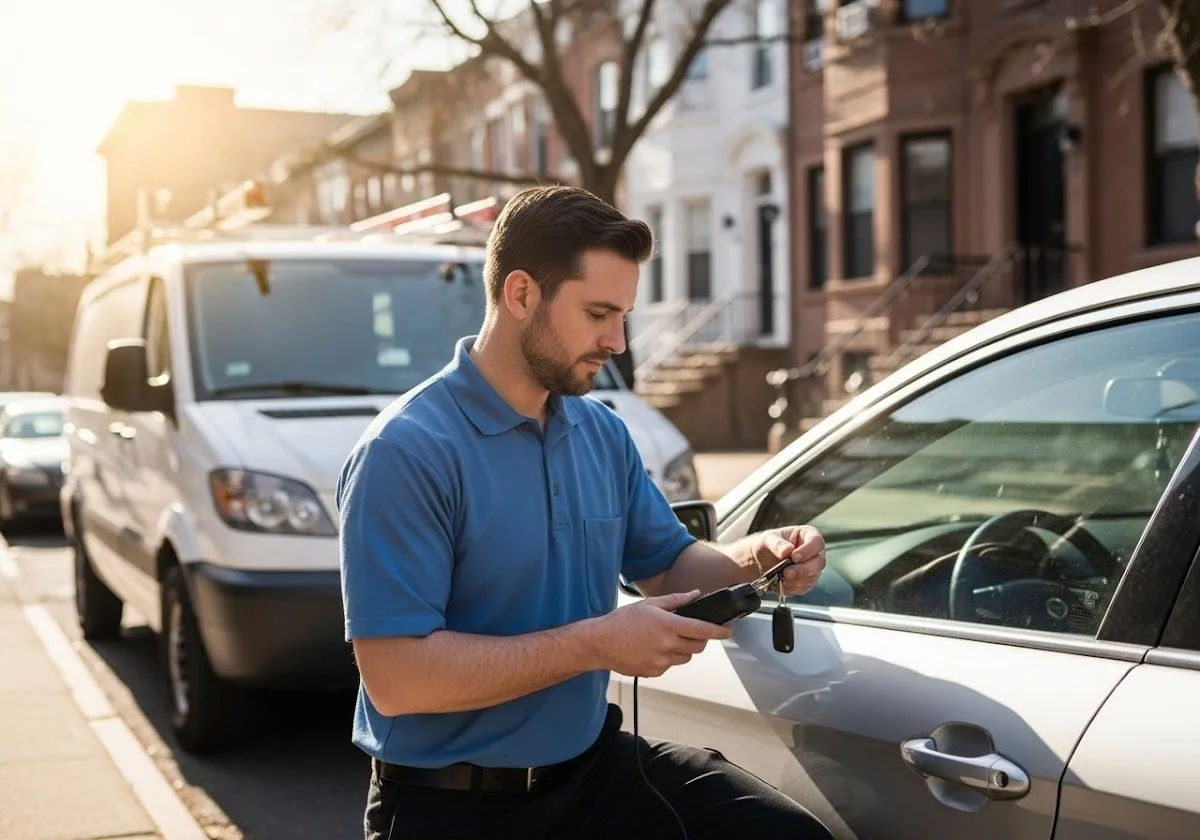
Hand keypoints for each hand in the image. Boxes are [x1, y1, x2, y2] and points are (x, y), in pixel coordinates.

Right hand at [594, 591, 732, 678]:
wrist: (601, 643)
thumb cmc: (623, 621)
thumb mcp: (650, 605)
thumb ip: (676, 601)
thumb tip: (695, 595)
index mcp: (668, 625)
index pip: (702, 630)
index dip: (718, 632)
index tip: (727, 632)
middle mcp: (667, 645)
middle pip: (698, 646)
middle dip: (700, 639)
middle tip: (691, 632)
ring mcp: (661, 661)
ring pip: (685, 657)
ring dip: (683, 649)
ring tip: (667, 640)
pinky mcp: (654, 672)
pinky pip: (670, 666)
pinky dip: (668, 658)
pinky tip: (653, 649)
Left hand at [753, 525, 825, 597]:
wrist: (760, 561)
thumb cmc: (766, 544)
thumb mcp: (767, 539)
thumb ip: (776, 544)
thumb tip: (787, 551)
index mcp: (808, 535)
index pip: (817, 542)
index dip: (808, 551)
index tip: (794, 557)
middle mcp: (814, 552)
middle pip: (819, 563)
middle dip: (803, 570)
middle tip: (786, 573)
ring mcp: (812, 567)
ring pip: (813, 577)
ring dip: (796, 580)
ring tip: (781, 578)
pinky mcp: (807, 581)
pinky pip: (805, 587)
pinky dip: (793, 587)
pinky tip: (781, 583)